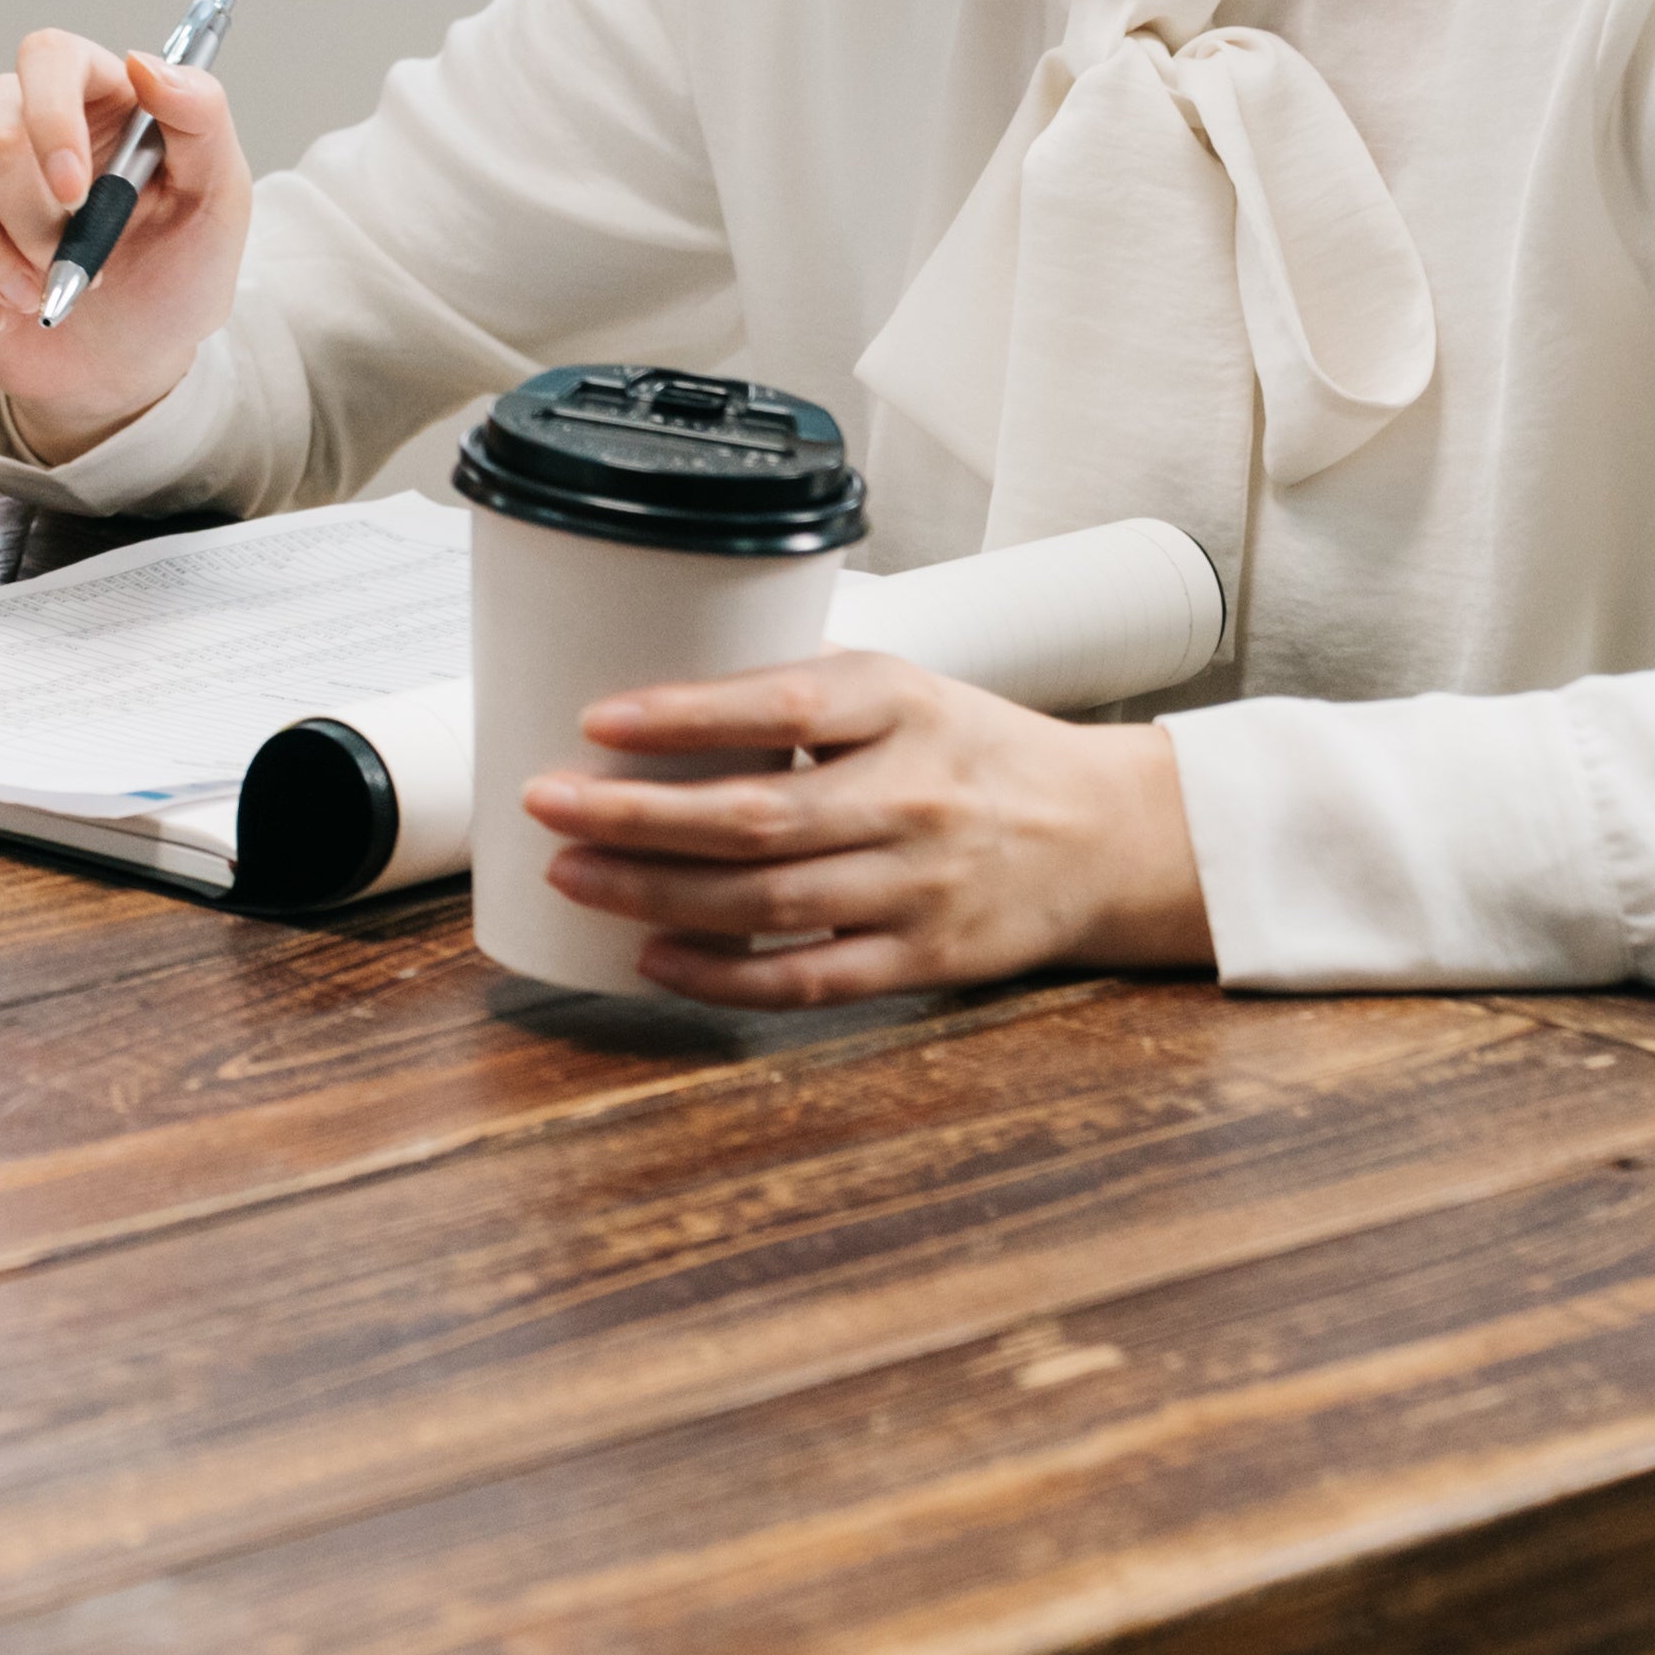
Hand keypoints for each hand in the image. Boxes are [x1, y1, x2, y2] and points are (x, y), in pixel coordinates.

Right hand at [0, 29, 254, 458]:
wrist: (127, 363)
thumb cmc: (176, 276)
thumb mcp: (219, 202)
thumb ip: (202, 120)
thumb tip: (146, 62)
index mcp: (97, 94)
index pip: (48, 56)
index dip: (51, 117)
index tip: (77, 193)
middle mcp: (24, 115)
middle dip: (31, 221)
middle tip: (75, 269)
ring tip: (34, 295)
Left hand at [519, 652, 1208, 1009]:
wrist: (1103, 834)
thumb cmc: (976, 748)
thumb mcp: (904, 687)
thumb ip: (801, 687)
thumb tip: (658, 676)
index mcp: (902, 704)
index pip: (784, 704)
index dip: (685, 715)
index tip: (598, 718)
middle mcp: (912, 794)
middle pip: (757, 815)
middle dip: (638, 816)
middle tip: (551, 805)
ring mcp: (918, 885)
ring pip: (767, 901)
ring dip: (656, 893)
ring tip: (574, 873)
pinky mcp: (923, 958)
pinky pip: (807, 978)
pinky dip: (722, 973)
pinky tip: (653, 955)